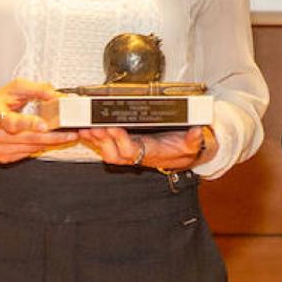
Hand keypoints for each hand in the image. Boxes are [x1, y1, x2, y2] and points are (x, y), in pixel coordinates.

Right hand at [0, 80, 79, 162]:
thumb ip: (36, 89)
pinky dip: (39, 147)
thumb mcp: (14, 89)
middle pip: (28, 138)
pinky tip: (45, 140)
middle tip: (70, 133)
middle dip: (53, 136)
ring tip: (63, 135)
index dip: (29, 123)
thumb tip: (56, 95)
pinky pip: (27, 154)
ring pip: (30, 148)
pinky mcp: (2, 157)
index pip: (13, 121)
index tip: (44, 125)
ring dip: (49, 142)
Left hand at [77, 124, 216, 171]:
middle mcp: (137, 155)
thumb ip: (194, 140)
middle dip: (102, 141)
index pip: (132, 150)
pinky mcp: (123, 146)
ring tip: (84, 127)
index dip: (121, 140)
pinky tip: (86, 130)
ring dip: (95, 141)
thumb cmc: (183, 149)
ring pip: (107, 151)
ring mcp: (129, 152)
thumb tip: (197, 132)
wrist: (181, 155)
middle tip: (92, 126)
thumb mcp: (192, 145)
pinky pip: (106, 146)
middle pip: (114, 153)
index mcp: (151, 152)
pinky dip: (95, 139)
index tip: (113, 128)